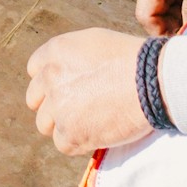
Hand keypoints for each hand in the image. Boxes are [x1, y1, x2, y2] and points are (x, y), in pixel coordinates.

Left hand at [25, 29, 151, 155]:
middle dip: (52, 105)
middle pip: (35, 100)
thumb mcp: (94, 42)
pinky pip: (63, 144)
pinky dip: (78, 143)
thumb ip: (72, 56)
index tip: (65, 88)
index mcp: (54, 51)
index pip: (34, 71)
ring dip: (63, 126)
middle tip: (77, 109)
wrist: (151, 81)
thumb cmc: (132, 59)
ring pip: (45, 125)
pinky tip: (96, 134)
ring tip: (88, 122)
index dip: (50, 82)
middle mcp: (50, 78)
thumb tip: (68, 71)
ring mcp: (58, 107)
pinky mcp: (70, 133)